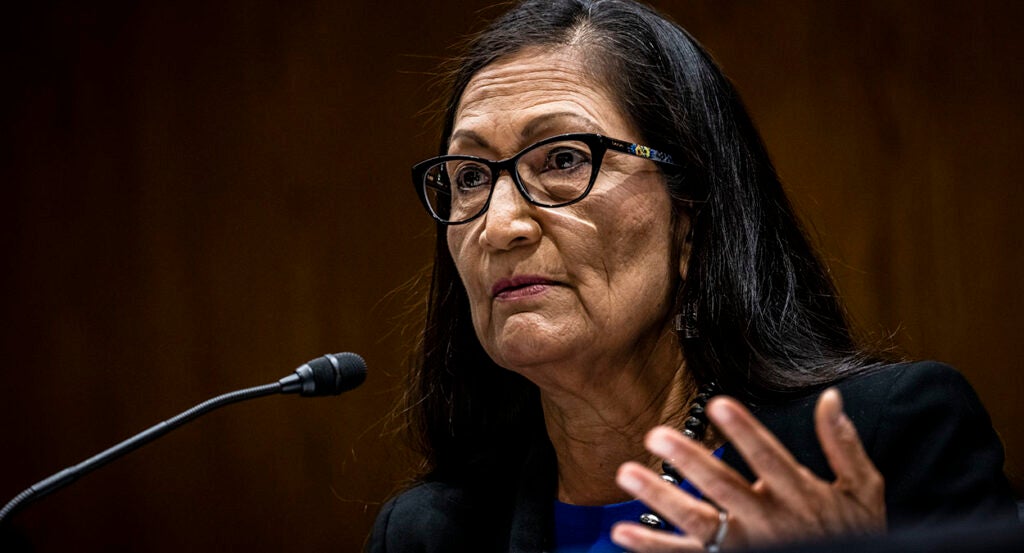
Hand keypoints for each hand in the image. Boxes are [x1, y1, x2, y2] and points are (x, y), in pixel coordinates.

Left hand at [611, 388, 885, 551]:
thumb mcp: (862, 490)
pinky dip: (653, 546)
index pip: (768, 458)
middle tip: (656, 434)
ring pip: (697, 522)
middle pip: (724, 488)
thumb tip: (831, 398)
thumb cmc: (853, 534)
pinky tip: (623, 531)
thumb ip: (843, 445)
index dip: (745, 432)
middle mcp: (768, 522)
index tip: (719, 404)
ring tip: (628, 474)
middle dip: (689, 460)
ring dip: (659, 498)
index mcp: (798, 495)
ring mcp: (745, 548)